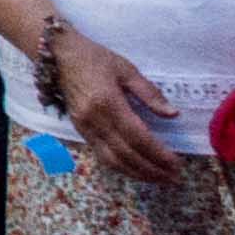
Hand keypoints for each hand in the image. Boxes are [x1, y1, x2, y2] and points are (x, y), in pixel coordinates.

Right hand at [52, 24, 191, 186]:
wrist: (58, 55)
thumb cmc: (95, 58)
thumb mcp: (126, 69)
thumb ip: (149, 93)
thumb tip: (173, 114)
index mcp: (107, 102)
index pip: (137, 136)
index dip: (158, 153)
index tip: (176, 163)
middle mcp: (94, 119)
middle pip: (126, 153)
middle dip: (152, 169)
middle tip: (174, 178)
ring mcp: (84, 127)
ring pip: (112, 160)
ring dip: (137, 173)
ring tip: (159, 179)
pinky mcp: (80, 130)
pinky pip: (101, 156)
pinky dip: (121, 167)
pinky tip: (136, 170)